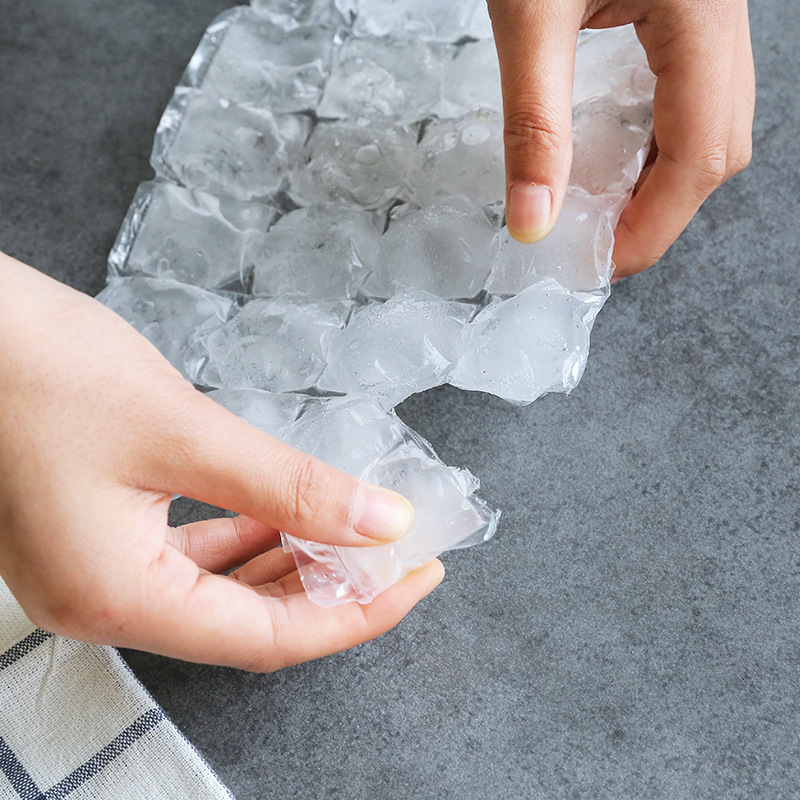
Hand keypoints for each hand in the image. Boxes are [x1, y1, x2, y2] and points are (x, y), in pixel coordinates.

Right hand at [0, 252, 442, 670]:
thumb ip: (290, 485)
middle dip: (329, 588)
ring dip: (290, 563)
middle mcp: (100, 601)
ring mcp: (91, 571)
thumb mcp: (184, 431)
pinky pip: (189, 557)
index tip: (417, 578)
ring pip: (220, 591)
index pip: (266, 638)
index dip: (354, 614)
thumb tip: (381, 521)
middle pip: (245, 621)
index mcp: (116, 596)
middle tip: (394, 550)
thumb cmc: (42, 370)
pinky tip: (284, 515)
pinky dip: (246, 538)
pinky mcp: (93, 535)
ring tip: (354, 533)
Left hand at [487, 0, 754, 276]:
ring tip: (603, 214)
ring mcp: (717, 11)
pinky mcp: (692, 10)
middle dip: (661, 212)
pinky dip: (660, 142)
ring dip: (663, 180)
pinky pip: (694, 94)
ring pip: (714, 123)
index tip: (599, 264)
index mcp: (704, 14)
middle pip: (719, 147)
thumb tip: (531, 221)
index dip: (652, 226)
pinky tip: (618, 159)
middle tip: (599, 248)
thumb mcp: (529, 18)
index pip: (699, 154)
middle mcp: (727, 15)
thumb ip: (534, 120)